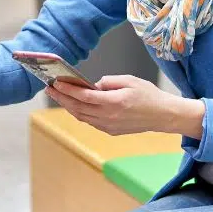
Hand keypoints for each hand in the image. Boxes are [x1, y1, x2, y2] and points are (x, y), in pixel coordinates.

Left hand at [47, 75, 203, 137]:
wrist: (163, 115)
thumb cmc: (149, 95)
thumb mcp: (130, 80)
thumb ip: (108, 81)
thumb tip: (92, 85)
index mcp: (114, 102)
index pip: (85, 96)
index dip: (68, 90)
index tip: (56, 83)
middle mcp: (109, 116)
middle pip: (78, 108)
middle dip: (62, 97)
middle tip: (50, 88)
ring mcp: (109, 126)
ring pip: (82, 116)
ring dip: (68, 106)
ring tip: (58, 95)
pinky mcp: (110, 131)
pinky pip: (90, 122)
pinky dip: (79, 113)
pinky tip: (74, 105)